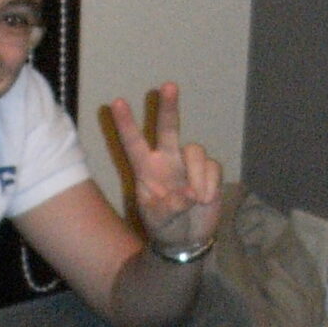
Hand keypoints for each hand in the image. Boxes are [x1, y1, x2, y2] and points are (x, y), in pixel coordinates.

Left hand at [109, 84, 222, 255]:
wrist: (186, 241)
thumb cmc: (163, 227)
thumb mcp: (157, 222)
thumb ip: (167, 209)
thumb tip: (187, 195)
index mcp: (146, 169)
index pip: (133, 143)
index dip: (126, 123)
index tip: (115, 102)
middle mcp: (167, 160)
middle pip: (168, 128)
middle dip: (168, 107)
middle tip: (168, 85)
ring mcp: (189, 164)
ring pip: (195, 151)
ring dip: (197, 176)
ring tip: (196, 200)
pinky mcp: (209, 171)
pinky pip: (212, 168)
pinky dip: (210, 185)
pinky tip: (205, 201)